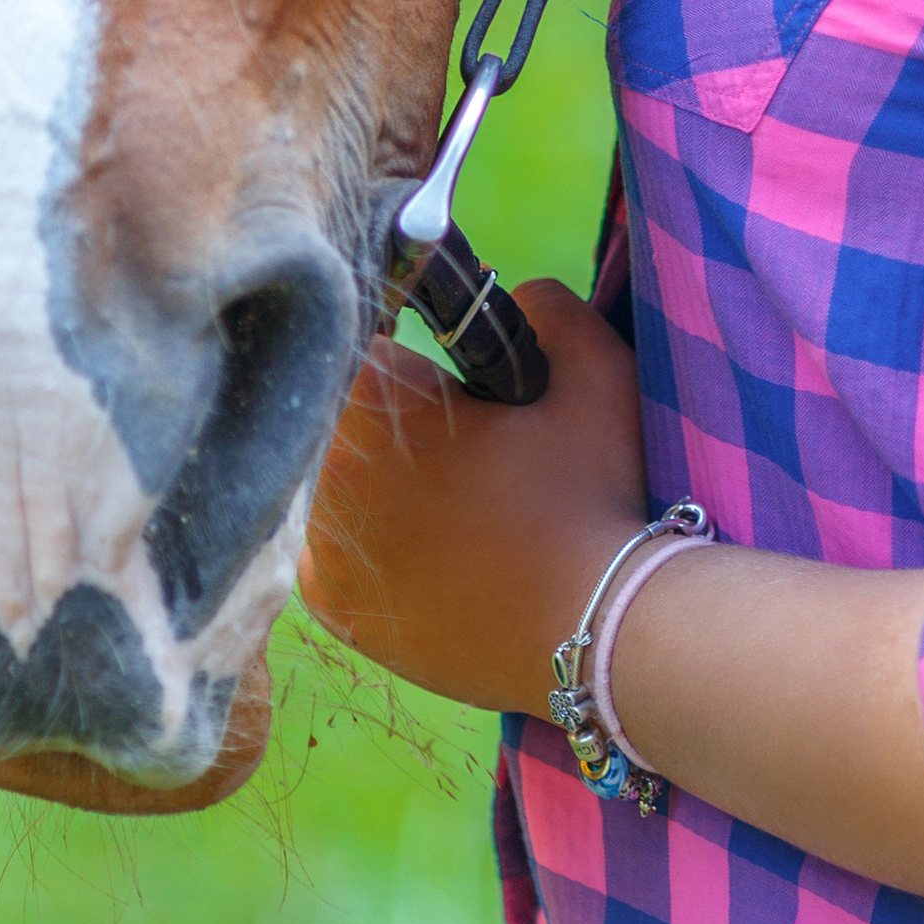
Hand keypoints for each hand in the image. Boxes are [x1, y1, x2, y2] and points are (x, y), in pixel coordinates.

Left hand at [299, 279, 647, 716]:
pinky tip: (419, 547)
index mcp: (374, 400)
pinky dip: (362, 543)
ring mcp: (323, 549)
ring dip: (367, 478)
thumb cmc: (593, 492)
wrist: (600, 630)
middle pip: (336, 415)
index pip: (358, 338)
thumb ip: (542, 305)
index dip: (401, 345)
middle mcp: (327, 472)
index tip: (440, 371)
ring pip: (326, 483)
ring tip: (443, 498)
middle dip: (383, 415)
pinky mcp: (335, 610)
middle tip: (453, 440)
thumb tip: (506, 293)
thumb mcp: (593, 367)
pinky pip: (328, 552)